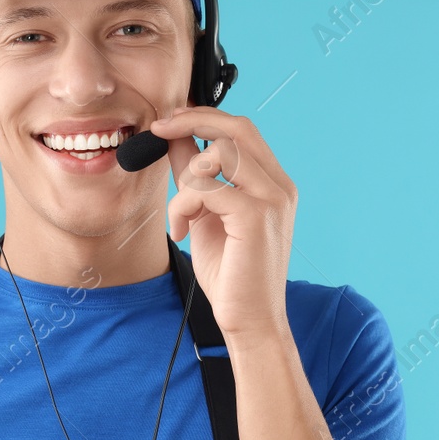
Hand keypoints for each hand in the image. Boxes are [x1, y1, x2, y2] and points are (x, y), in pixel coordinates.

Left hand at [152, 105, 296, 341]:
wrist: (250, 321)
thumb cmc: (231, 275)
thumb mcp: (207, 216)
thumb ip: (196, 178)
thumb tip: (174, 141)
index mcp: (273, 184)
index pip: (242, 131)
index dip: (204, 118)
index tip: (170, 122)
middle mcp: (279, 186)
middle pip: (238, 128)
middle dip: (193, 120)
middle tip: (159, 129)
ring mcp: (272, 199)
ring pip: (219, 155)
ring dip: (186, 180)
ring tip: (181, 215)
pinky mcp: (255, 216)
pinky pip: (206, 189)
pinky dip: (182, 207)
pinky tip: (182, 232)